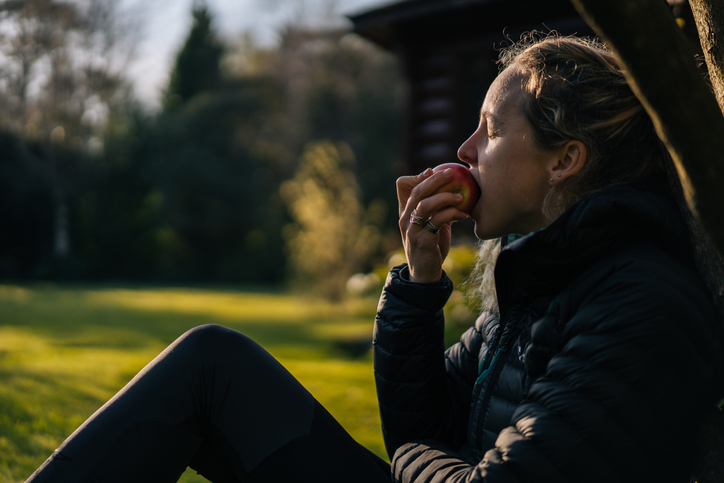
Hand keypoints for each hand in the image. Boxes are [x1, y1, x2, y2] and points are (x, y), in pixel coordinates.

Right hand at [397, 168, 468, 282]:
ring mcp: (412, 230)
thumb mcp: (433, 224)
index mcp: (405, 212)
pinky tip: (463, 215)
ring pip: (424, 205)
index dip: (417, 176)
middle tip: (452, 173)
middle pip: (416, 192)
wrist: (425, 273)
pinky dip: (451, 214)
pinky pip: (436, 222)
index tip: (433, 170)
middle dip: (435, 179)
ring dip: (444, 197)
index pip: (402, 186)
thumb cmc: (432, 246)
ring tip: (460, 196)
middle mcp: (405, 219)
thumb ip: (438, 208)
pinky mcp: (423, 241)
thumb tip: (453, 188)